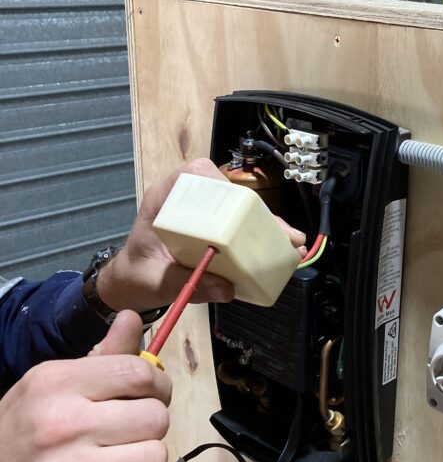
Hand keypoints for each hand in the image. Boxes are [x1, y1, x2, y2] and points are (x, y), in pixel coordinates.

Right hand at [0, 313, 170, 461]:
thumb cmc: (22, 438)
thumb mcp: (50, 388)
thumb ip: (101, 356)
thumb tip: (133, 319)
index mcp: (54, 385)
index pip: (139, 373)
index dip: (158, 383)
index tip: (151, 393)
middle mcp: (62, 426)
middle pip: (155, 416)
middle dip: (149, 423)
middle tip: (128, 429)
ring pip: (156, 456)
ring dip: (143, 458)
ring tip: (117, 458)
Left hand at [97, 158, 306, 313]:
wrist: (131, 283)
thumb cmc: (137, 275)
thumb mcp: (157, 282)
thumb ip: (187, 283)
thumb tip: (226, 289)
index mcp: (165, 199)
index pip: (196, 173)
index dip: (222, 186)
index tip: (243, 208)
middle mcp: (186, 200)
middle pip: (228, 192)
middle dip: (259, 212)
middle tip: (283, 233)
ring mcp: (203, 213)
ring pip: (239, 208)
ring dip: (266, 224)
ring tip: (291, 242)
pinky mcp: (214, 229)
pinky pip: (239, 226)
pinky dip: (259, 237)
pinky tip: (279, 250)